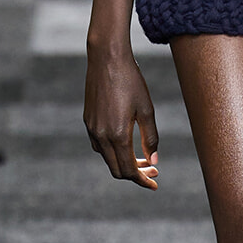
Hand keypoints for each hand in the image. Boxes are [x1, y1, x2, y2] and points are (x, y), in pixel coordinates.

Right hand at [84, 45, 159, 189]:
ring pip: (107, 158)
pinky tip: (125, 144)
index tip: (154, 184)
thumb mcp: (147, 110)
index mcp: (117, 135)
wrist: (106, 58)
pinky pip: (99, 146)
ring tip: (143, 158)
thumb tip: (153, 161)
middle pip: (116, 169)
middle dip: (135, 174)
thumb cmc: (131, 81)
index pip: (129, 170)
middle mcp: (100, 136)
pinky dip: (113, 152)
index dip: (142, 180)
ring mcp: (91, 128)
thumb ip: (150, 138)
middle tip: (153, 170)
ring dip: (124, 162)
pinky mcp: (87, 120)